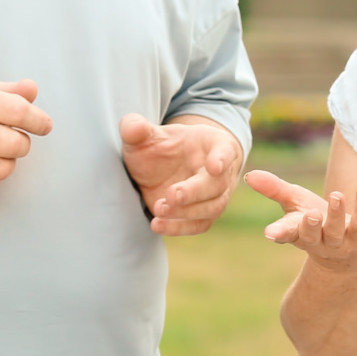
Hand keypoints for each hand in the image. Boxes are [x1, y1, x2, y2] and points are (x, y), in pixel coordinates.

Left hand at [120, 114, 239, 235]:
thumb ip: (137, 129)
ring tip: (160, 208)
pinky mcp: (202, 215)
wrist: (166, 166)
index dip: (221, 158)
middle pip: (217, 185)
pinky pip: (198, 225)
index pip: (225, 150)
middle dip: (195, 191)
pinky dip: (179, 228)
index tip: (214, 166)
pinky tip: (157, 225)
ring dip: (187, 212)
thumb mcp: (148, 135)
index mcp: (215, 144)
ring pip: (212, 208)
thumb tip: (132, 127)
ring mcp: (214, 195)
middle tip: (171, 195)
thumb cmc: (162, 146)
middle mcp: (220, 171)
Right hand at [246, 170, 356, 266]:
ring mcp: (340, 243)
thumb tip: (249, 175)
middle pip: (312, 236)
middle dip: (310, 226)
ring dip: (336, 214)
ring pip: (336, 230)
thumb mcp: (295, 204)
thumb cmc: (316, 222)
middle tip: (310, 214)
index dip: (279, 233)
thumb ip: (274, 190)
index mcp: (298, 234)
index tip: (270, 234)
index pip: (287, 233)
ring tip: (336, 196)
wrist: (348, 255)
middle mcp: (318, 242)